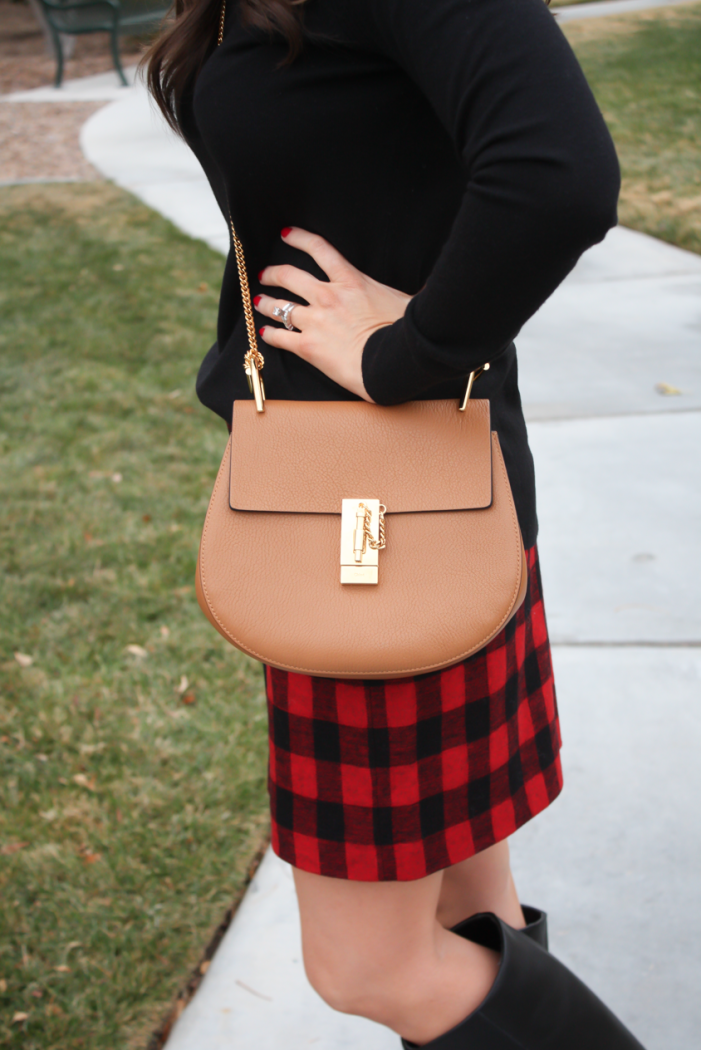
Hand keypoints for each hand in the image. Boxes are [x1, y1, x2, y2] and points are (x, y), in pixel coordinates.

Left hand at [255, 228, 411, 401]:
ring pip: (280, 306)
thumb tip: (429, 289)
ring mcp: (315, 321)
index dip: (299, 238)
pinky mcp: (308, 347)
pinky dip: (270, 334)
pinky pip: (281, 337)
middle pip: (290, 276)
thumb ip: (409, 292)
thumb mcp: (408, 302)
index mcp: (351, 281)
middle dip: (274, 273)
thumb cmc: (405, 332)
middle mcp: (328, 296)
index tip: (287, 234)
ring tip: (259, 302)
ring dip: (266, 303)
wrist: (393, 361)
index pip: (319, 249)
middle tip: (266, 274)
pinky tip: (266, 334)